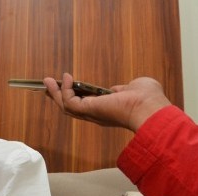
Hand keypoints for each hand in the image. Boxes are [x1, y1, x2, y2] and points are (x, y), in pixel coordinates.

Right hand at [44, 73, 171, 131]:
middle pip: (71, 107)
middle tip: (48, 84)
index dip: (75, 94)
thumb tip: (116, 89)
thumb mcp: (133, 88)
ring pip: (66, 106)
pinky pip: (70, 101)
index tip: (68, 83)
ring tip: (48, 80)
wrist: (150, 108)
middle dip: (58, 96)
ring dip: (55, 93)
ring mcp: (91, 114)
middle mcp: (97, 115)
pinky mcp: (88, 110)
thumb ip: (122, 89)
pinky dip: (64, 90)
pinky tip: (66, 78)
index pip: (86, 104)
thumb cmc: (148, 99)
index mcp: (107, 110)